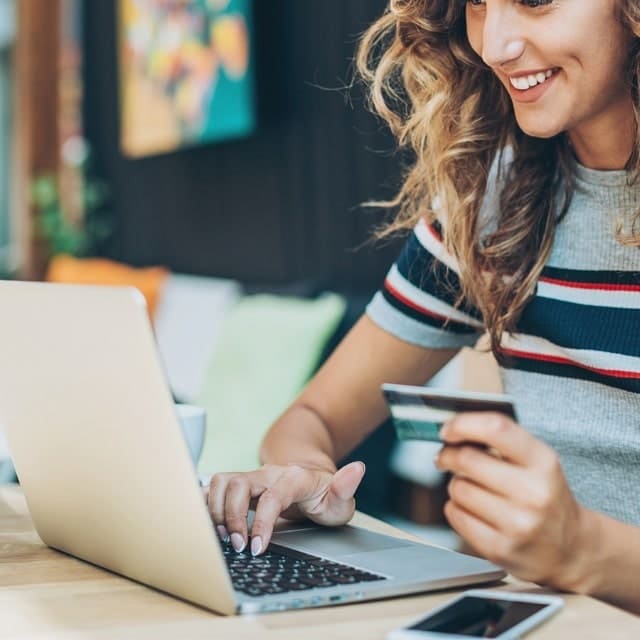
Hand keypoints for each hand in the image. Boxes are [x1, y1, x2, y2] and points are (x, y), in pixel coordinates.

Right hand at [205, 461, 365, 555]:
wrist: (311, 480)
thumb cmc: (324, 496)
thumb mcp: (341, 499)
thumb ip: (346, 487)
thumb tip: (357, 468)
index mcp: (294, 478)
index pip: (272, 496)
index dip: (261, 523)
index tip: (258, 548)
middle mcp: (269, 473)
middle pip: (239, 483)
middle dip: (232, 516)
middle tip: (238, 545)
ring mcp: (252, 477)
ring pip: (222, 480)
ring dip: (216, 509)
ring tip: (223, 536)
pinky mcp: (239, 484)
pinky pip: (215, 486)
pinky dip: (207, 503)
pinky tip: (210, 524)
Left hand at [435, 412, 590, 590]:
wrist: (570, 549)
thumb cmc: (544, 495)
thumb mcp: (536, 461)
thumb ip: (501, 440)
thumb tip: (453, 429)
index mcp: (543, 462)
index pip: (496, 429)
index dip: (462, 424)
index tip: (447, 430)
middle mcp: (533, 493)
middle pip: (467, 459)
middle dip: (449, 454)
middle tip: (446, 456)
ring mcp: (517, 524)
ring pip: (458, 488)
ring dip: (457, 484)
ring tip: (473, 489)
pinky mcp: (500, 548)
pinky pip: (455, 515)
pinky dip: (456, 508)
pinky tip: (473, 510)